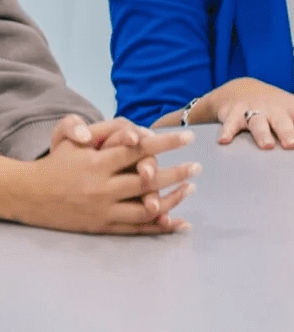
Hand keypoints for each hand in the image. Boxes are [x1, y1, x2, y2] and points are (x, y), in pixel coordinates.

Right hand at [50, 115, 190, 227]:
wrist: (29, 195)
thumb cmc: (56, 162)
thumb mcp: (70, 140)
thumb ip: (102, 130)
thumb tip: (133, 131)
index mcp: (97, 163)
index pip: (139, 150)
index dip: (166, 142)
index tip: (189, 136)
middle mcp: (102, 188)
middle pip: (148, 181)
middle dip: (177, 173)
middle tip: (198, 167)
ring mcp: (103, 210)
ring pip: (146, 208)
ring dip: (172, 199)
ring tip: (190, 188)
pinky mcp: (101, 227)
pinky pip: (135, 229)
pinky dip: (158, 226)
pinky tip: (178, 222)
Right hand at [202, 78, 293, 149]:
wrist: (241, 89)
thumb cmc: (280, 104)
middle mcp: (276, 110)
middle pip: (284, 121)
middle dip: (288, 132)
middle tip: (293, 145)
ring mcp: (255, 111)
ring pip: (258, 123)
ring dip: (262, 134)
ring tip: (266, 147)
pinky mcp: (234, 115)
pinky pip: (230, 124)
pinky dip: (227, 132)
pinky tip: (224, 141)